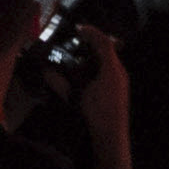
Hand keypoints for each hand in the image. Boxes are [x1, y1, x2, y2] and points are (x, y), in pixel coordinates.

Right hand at [67, 36, 136, 168]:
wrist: (112, 140)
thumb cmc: (97, 115)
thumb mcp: (77, 98)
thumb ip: (62, 84)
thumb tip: (47, 72)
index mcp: (112, 69)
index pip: (104, 42)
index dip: (91, 32)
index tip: (77, 28)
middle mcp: (119, 72)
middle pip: (109, 48)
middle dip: (95, 41)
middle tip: (78, 38)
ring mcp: (121, 82)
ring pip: (110, 60)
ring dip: (97, 54)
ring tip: (80, 52)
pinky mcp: (119, 91)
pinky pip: (110, 70)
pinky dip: (99, 66)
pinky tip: (86, 72)